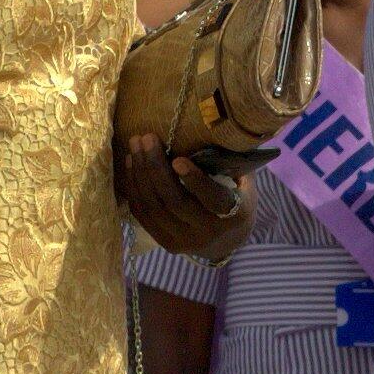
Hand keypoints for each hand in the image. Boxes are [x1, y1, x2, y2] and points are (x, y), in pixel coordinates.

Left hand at [117, 132, 245, 258]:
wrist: (228, 240)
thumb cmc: (237, 198)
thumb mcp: (242, 181)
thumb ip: (229, 162)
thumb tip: (211, 130)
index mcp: (235, 215)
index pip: (214, 199)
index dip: (195, 181)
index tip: (178, 159)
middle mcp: (209, 232)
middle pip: (175, 201)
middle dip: (156, 168)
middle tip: (146, 139)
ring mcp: (185, 242)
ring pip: (154, 207)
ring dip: (140, 174)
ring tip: (134, 147)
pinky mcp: (166, 244)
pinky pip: (143, 215)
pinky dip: (134, 189)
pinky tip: (131, 166)